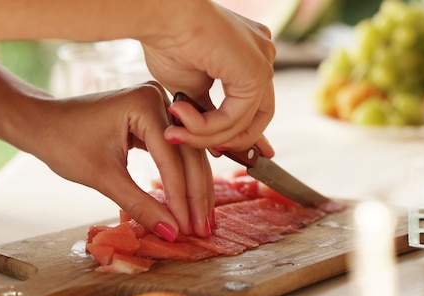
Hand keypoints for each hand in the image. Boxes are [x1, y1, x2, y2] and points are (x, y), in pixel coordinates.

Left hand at [25, 82, 213, 238]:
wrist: (40, 123)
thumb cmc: (64, 144)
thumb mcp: (104, 178)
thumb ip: (140, 205)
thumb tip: (172, 233)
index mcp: (145, 103)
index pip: (172, 159)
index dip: (181, 199)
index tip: (189, 230)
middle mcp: (159, 98)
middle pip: (188, 155)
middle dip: (194, 196)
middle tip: (203, 230)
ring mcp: (158, 106)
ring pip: (186, 155)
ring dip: (193, 189)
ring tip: (201, 222)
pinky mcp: (154, 118)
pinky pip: (174, 152)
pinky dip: (180, 178)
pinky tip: (188, 203)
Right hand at [140, 1, 275, 157]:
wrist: (159, 15)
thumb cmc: (166, 43)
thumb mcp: (190, 88)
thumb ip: (207, 113)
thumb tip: (216, 143)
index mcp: (249, 56)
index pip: (255, 104)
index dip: (241, 134)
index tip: (222, 151)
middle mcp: (262, 55)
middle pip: (259, 116)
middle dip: (234, 141)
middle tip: (208, 152)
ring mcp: (264, 62)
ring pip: (244, 123)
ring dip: (205, 136)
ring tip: (175, 132)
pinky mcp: (257, 72)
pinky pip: (235, 118)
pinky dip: (206, 127)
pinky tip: (180, 117)